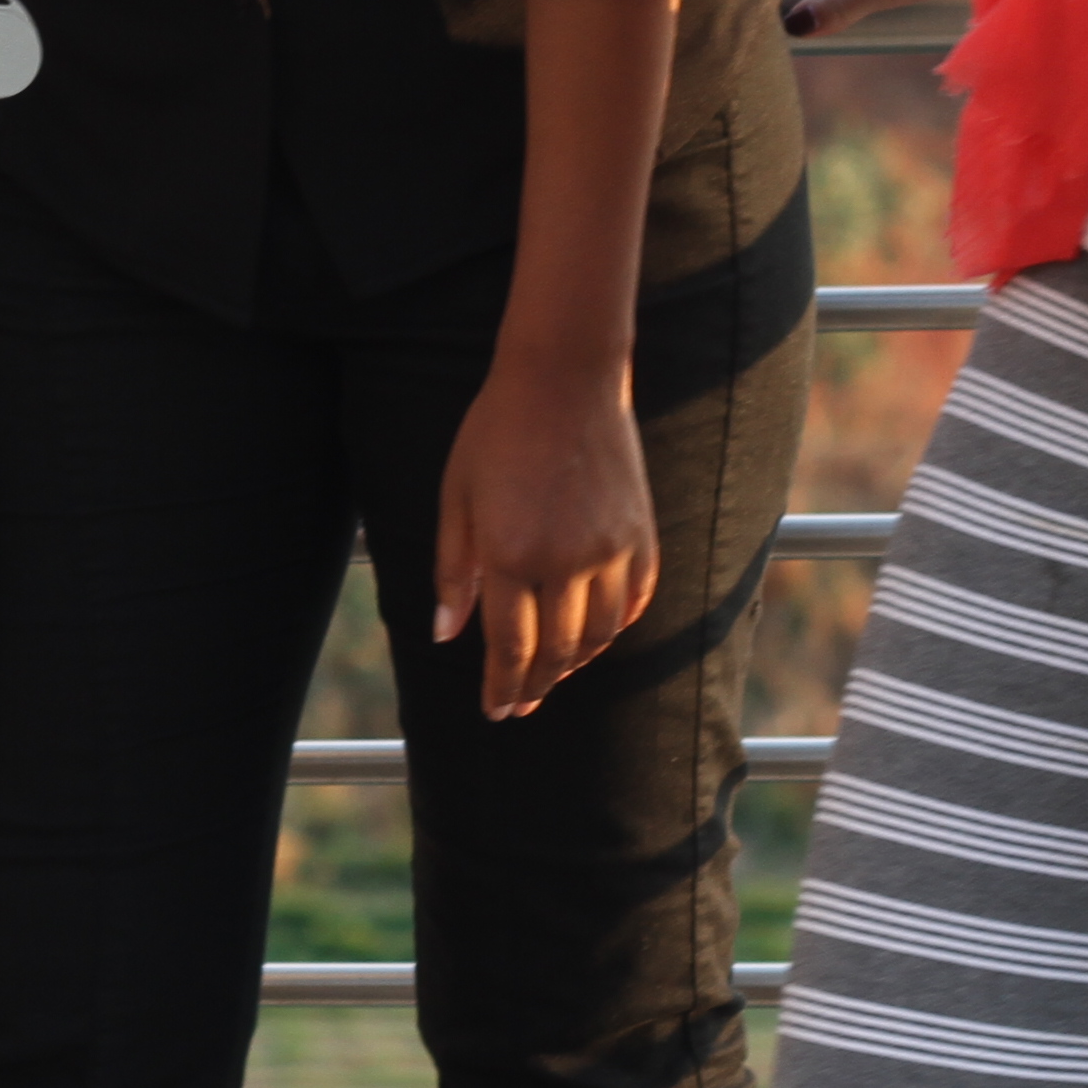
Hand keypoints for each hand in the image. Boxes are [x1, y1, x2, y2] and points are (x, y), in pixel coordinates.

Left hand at [433, 353, 656, 721]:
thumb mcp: (457, 496)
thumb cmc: (496, 431)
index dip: (502, 686)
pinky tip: (595, 634)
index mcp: (511, 555)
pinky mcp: (641, 535)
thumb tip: (445, 635)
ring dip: (575, 662)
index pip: (509, 647)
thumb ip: (452, 570)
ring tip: (554, 671)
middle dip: (537, 685)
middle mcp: (567, 562)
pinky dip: (614, 627)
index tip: (496, 711)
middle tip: (522, 705)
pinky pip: (633, 602)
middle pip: (556, 651)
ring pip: (599, 634)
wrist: (564, 377)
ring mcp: (612, 550)